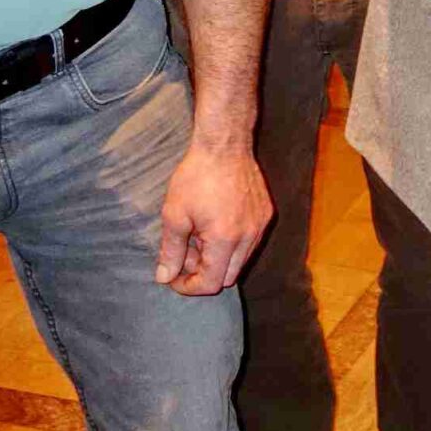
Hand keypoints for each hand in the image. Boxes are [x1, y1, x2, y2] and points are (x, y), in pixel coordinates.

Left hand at [155, 140, 272, 293]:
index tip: (173, 276)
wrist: (224, 144)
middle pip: (228, 277)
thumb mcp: (174, 214)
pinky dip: (232, 243)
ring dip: (219, 259)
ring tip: (199, 237)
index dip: (188, 286)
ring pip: (241, 260)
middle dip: (204, 273)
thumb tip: (165, 277)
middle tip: (185, 254)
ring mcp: (260, 225)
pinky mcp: (265, 213)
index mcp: (226, 240)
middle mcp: (249, 236)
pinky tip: (215, 224)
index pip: (211, 284)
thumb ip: (171, 250)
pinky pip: (250, 241)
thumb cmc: (196, 177)